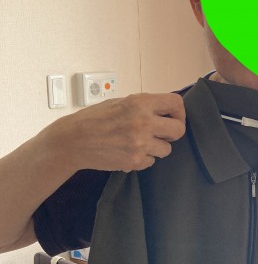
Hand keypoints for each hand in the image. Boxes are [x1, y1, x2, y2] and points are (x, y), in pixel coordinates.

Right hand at [51, 93, 185, 172]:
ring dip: (157, 147)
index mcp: (140, 103)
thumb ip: (144, 106)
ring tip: (140, 142)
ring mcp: (140, 144)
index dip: (178, 111)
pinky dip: (144, 158)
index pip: (176, 103)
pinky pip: (152, 161)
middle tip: (163, 133)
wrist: (73, 141)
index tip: (172, 116)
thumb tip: (166, 110)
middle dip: (173, 132)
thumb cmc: (94, 118)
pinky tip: (129, 151)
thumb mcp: (120, 102)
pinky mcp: (135, 161)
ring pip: (167, 149)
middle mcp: (143, 122)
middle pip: (179, 130)